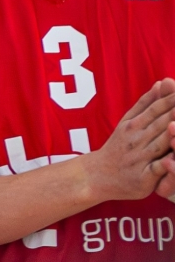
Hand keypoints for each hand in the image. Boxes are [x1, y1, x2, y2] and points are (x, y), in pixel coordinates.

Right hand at [82, 79, 174, 204]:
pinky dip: (167, 164)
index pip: (158, 107)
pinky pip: (158, 169)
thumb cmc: (117, 149)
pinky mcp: (143, 178)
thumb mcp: (126, 123)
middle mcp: (136, 140)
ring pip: (162, 144)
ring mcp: (139, 159)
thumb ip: (145, 104)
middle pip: (163, 123)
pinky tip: (173, 158)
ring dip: (174, 134)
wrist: (94, 177)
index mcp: (134, 125)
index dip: (173, 98)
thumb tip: (162, 82)